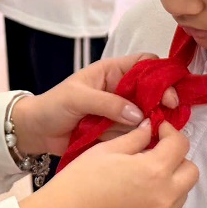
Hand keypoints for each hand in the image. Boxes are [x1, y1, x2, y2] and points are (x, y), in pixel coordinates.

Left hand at [9, 53, 176, 154]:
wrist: (35, 132)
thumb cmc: (53, 106)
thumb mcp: (77, 98)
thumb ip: (107, 103)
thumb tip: (138, 114)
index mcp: (112, 72)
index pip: (144, 64)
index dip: (160, 76)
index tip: (168, 94)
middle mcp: (120, 90)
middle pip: (152, 90)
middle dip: (163, 101)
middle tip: (171, 115)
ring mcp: (120, 112)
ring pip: (147, 113)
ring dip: (156, 121)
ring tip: (164, 132)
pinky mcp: (116, 132)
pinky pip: (136, 132)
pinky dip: (145, 137)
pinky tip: (153, 143)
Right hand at [20, 120, 197, 207]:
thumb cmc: (80, 182)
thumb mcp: (107, 150)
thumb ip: (135, 137)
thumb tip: (149, 128)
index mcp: (155, 171)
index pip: (181, 145)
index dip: (170, 131)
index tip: (156, 129)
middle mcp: (164, 196)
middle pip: (191, 171)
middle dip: (177, 157)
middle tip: (155, 150)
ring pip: (182, 193)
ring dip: (172, 178)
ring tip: (146, 171)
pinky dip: (160, 196)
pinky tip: (137, 191)